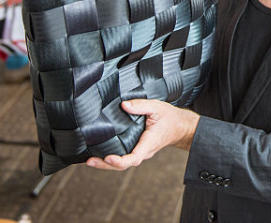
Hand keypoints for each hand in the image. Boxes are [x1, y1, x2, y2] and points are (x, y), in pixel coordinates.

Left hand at [85, 99, 199, 170]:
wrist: (180, 126)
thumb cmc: (170, 118)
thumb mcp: (157, 107)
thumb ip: (140, 105)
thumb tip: (124, 105)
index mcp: (148, 143)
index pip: (134, 157)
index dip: (120, 160)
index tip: (108, 157)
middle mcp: (144, 151)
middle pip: (124, 165)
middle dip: (106, 165)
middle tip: (90, 161)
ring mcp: (140, 152)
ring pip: (123, 163)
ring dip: (106, 164)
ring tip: (90, 160)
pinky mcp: (137, 149)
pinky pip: (124, 157)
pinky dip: (111, 159)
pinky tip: (100, 155)